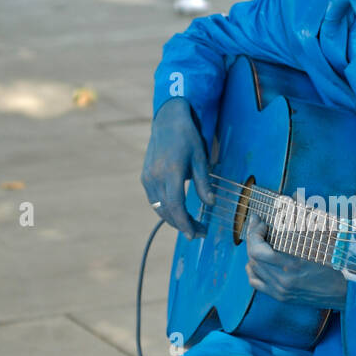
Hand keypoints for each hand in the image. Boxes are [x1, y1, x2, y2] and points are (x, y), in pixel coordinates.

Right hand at [141, 97, 213, 238]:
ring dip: (173, 219)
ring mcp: (148, 177)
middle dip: (182, 225)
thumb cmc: (187, 137)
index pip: (176, 205)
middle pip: (167, 210)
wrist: (167, 121)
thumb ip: (204, 183)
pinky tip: (177, 212)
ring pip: (158, 208)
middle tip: (199, 232)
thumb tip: (211, 204)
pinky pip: (154, 200)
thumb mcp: (200, 159)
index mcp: (171, 171)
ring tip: (190, 225)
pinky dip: (165, 209)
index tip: (195, 234)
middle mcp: (155, 176)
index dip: (185, 223)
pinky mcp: (145, 176)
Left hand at [245, 218, 347, 309]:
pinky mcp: (281, 297)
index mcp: (292, 264)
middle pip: (253, 257)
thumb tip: (294, 196)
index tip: (259, 221)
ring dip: (253, 252)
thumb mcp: (323, 237)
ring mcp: (280, 290)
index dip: (254, 232)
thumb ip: (306, 216)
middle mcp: (283, 280)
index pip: (258, 249)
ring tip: (259, 241)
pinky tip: (257, 261)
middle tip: (258, 226)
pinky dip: (253, 270)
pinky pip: (256, 283)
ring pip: (252, 269)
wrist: (346, 290)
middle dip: (253, 238)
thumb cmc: (337, 262)